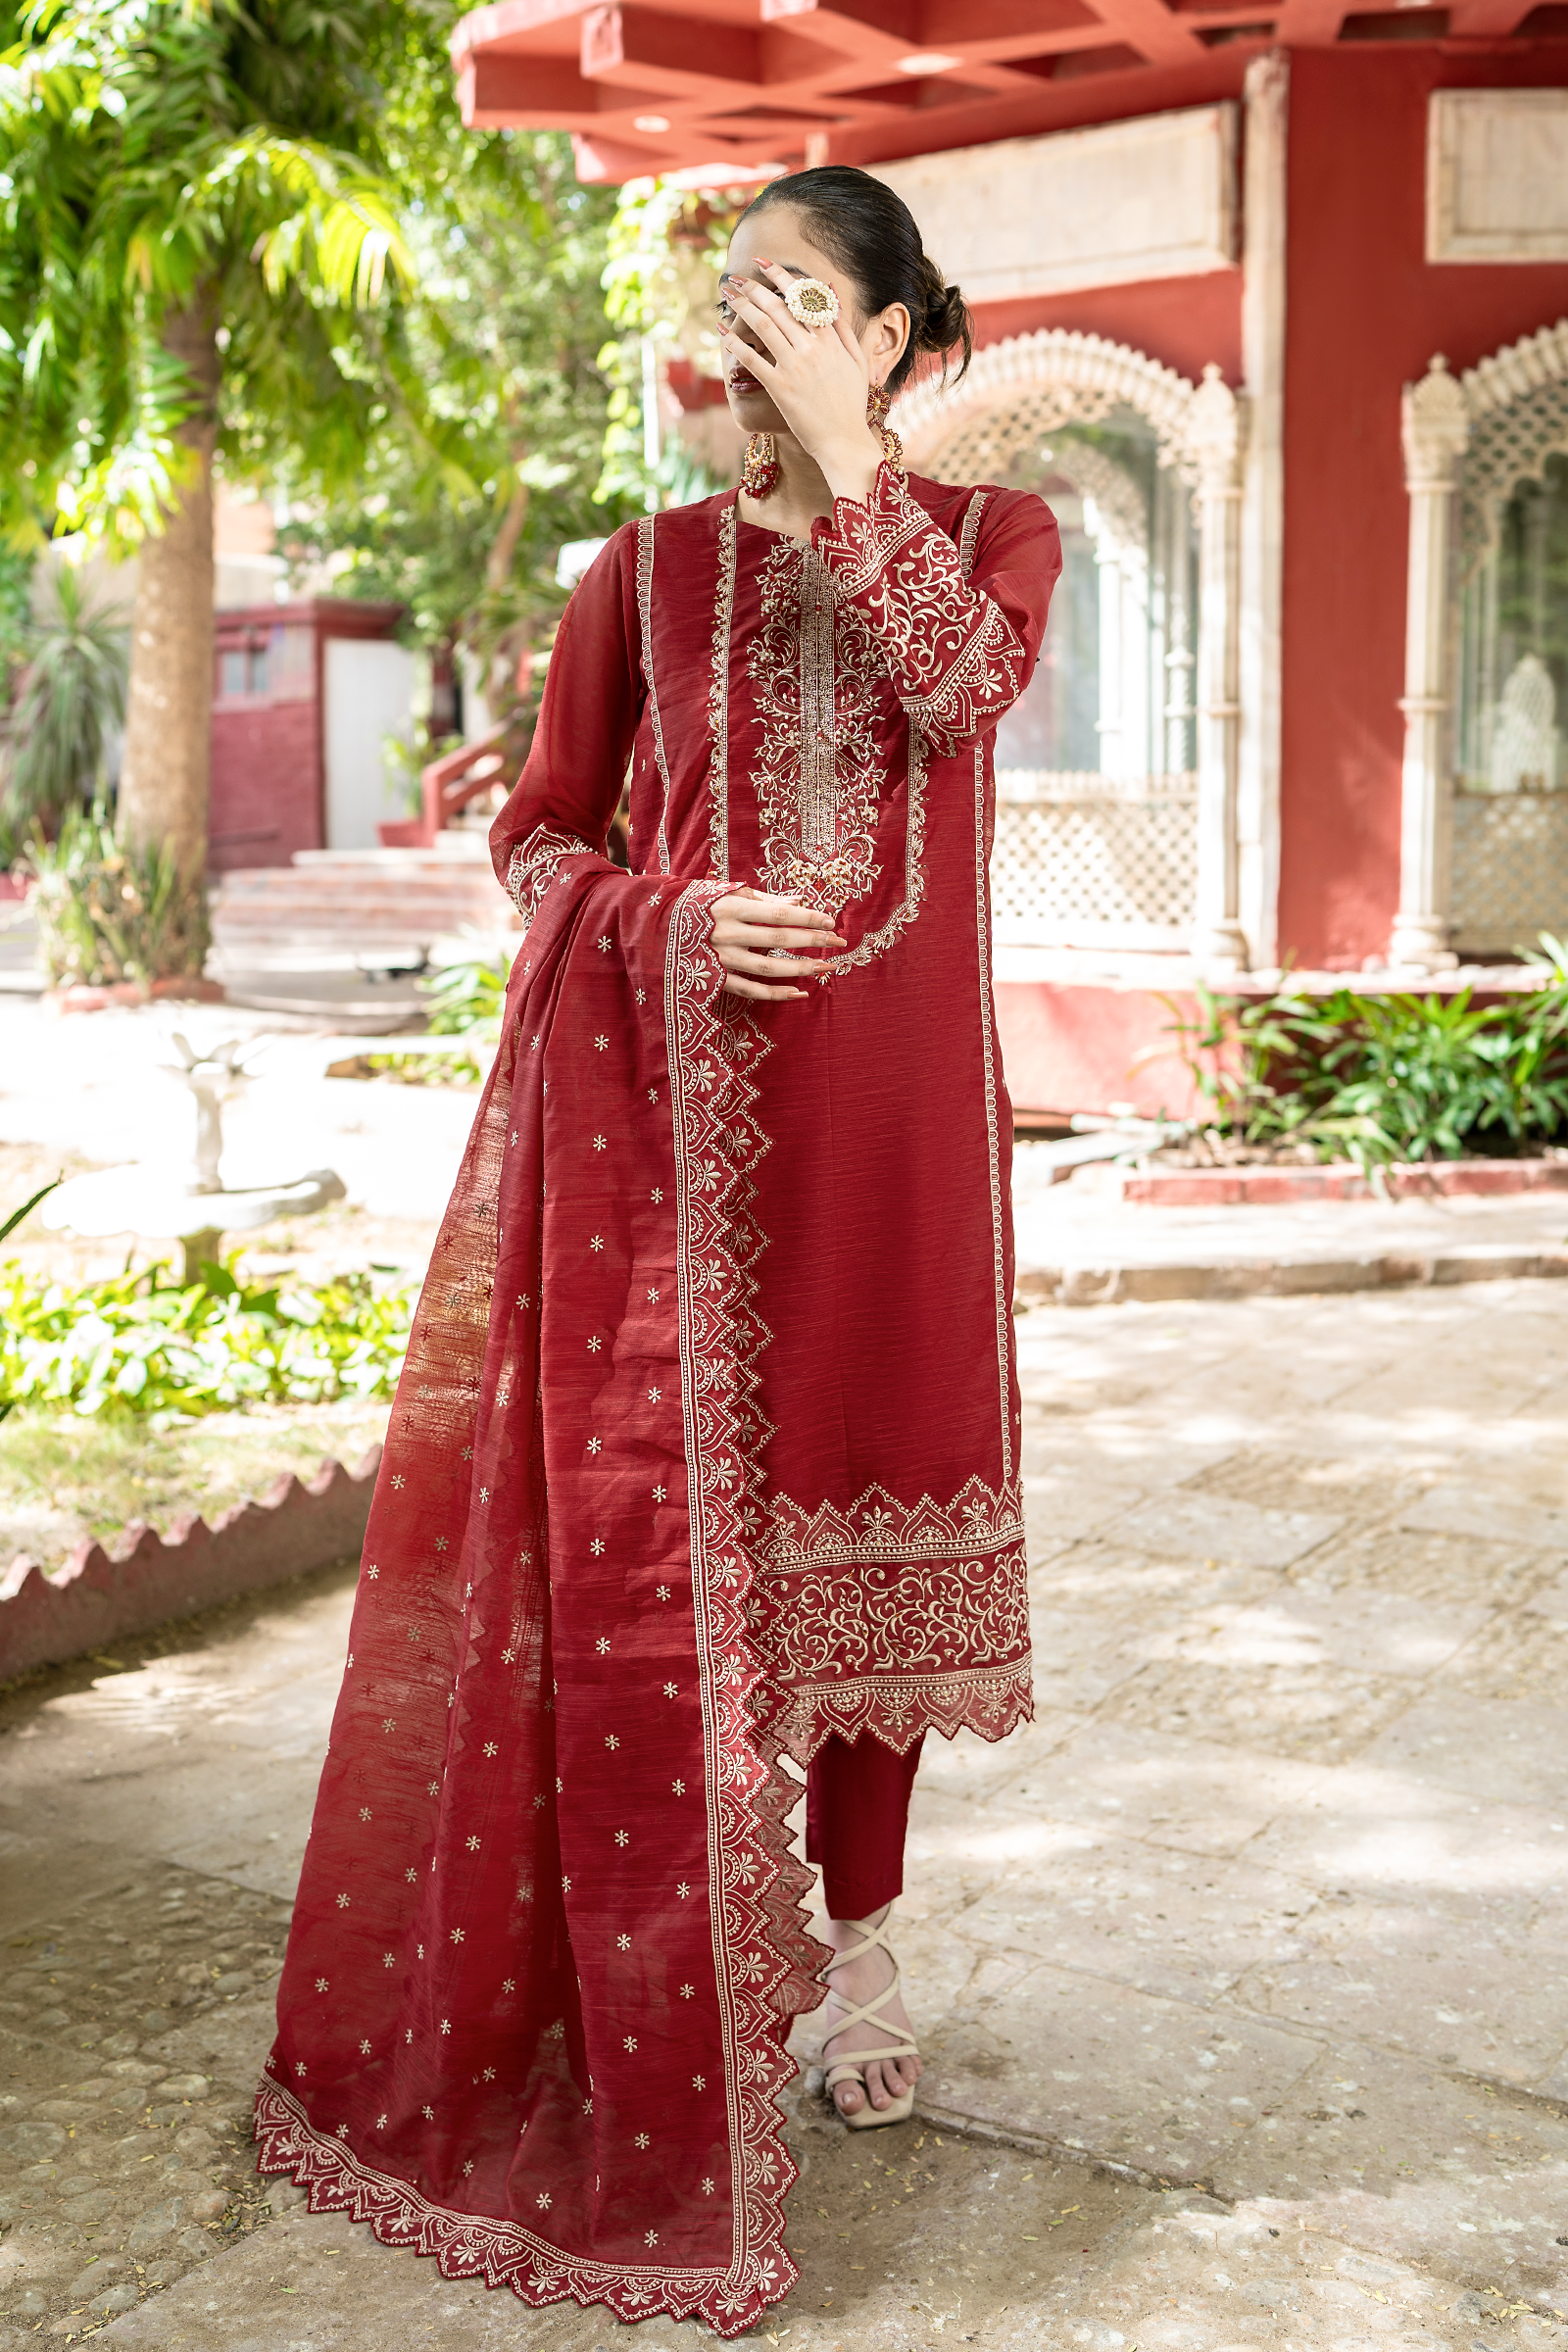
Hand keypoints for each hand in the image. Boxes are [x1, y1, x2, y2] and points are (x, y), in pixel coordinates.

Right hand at [710, 887, 843, 1001]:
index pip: (778, 913)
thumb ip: (764, 899)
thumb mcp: (727, 892)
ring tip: (825, 967)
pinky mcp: (715, 979)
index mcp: (730, 907)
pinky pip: (750, 990)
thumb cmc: (697, 905)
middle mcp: (726, 934)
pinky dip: (776, 994)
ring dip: (800, 969)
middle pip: (778, 940)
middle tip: (838, 943)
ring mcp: (721, 959)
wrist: (655, 927)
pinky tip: (799, 993)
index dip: (807, 918)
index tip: (830, 922)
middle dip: (812, 941)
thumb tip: (799, 901)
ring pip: (768, 968)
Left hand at [720, 263, 883, 504]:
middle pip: (778, 306)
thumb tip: (831, 292)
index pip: (803, 296)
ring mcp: (795, 367)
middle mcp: (812, 347)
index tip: (763, 263)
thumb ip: (843, 326)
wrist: (844, 442)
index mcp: (831, 338)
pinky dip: (735, 343)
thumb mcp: (857, 361)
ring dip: (742, 307)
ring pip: (763, 326)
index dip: (780, 275)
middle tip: (736, 280)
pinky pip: (753, 359)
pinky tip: (722, 332)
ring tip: (727, 297)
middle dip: (754, 288)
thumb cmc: (851, 404)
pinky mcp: (780, 387)